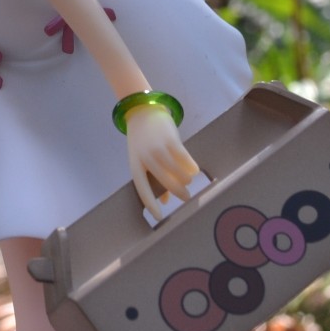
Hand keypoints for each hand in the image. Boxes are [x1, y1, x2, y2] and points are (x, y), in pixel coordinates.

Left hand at [125, 104, 199, 220]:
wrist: (143, 112)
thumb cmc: (143, 141)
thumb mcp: (142, 160)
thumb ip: (153, 179)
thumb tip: (165, 202)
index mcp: (135, 165)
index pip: (142, 189)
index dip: (151, 204)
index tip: (159, 217)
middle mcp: (146, 158)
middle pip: (165, 182)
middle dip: (178, 192)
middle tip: (187, 197)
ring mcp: (158, 148)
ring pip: (177, 171)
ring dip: (186, 179)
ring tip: (189, 180)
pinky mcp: (171, 139)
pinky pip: (184, 159)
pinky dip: (191, 167)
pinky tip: (194, 170)